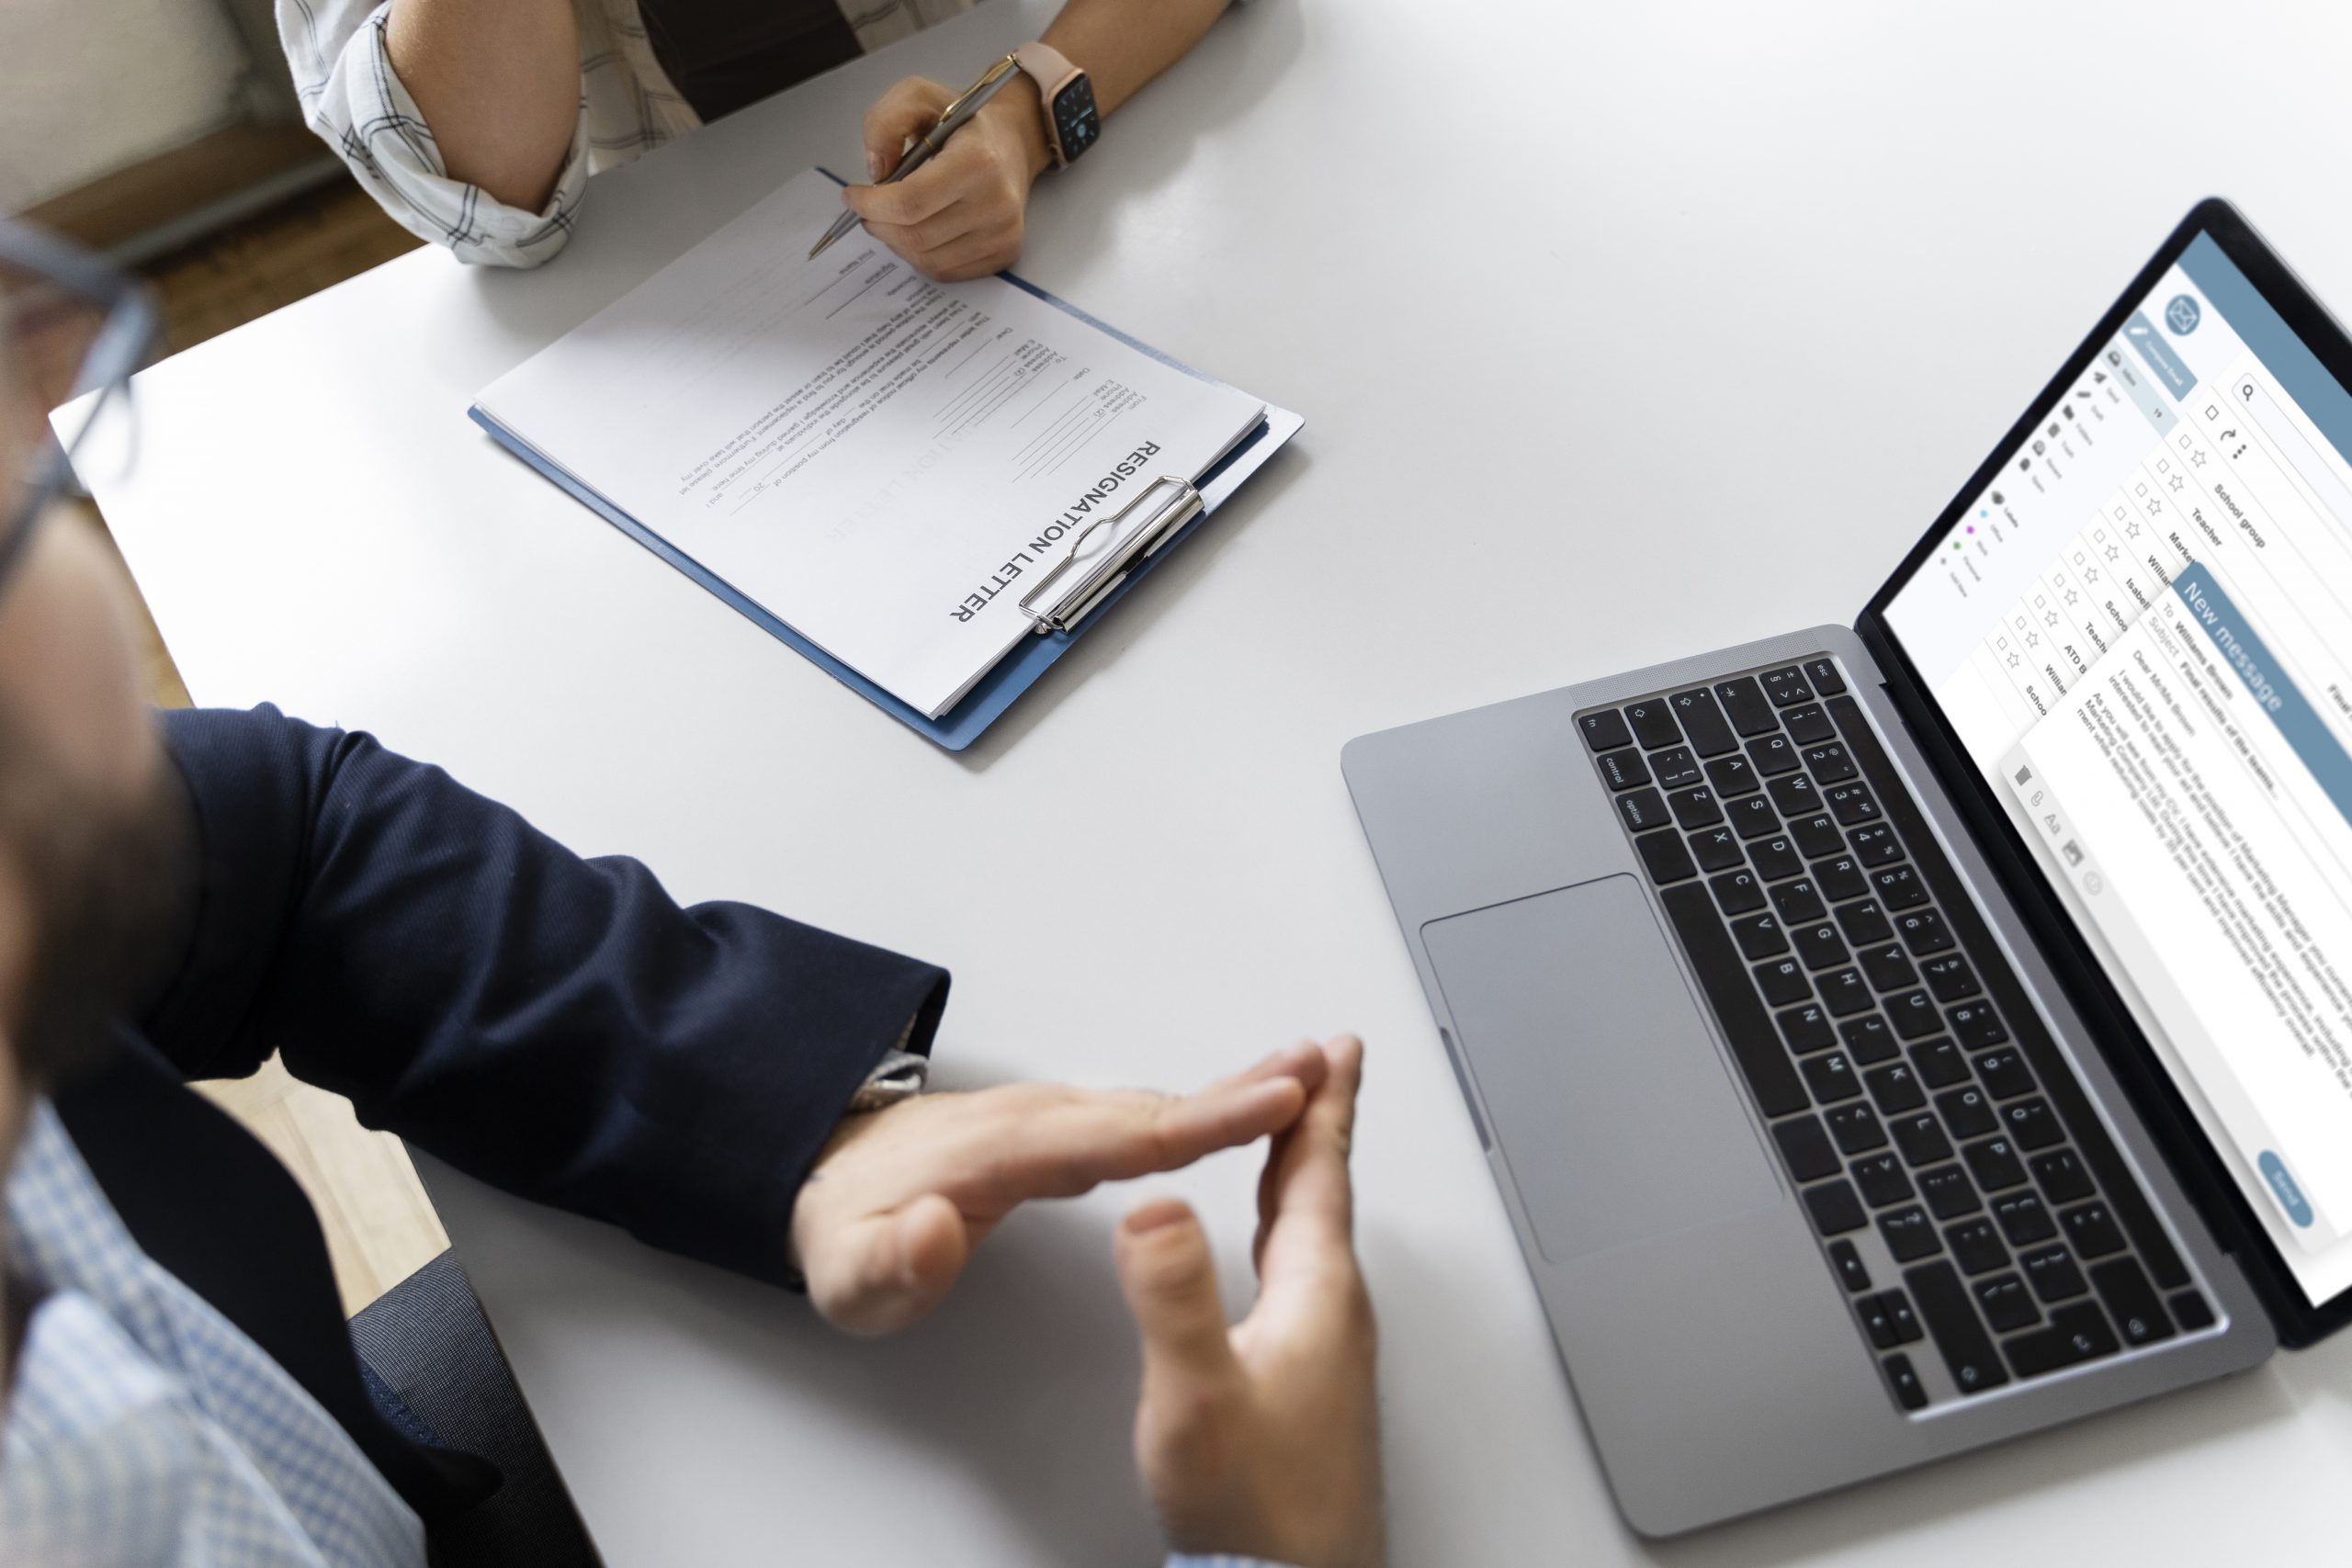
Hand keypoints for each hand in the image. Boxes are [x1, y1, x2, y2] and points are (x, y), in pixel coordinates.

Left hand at [790, 1043, 1325, 1334]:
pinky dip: (1202, 1106)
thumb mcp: (847, 1275)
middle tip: (1327, 1067)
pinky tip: (1243, 1105)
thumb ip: (892, 1265)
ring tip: (1314, 1077)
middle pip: (1157, 1106)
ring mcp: (1050, 1117)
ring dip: (1234, 1091)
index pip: (1120, 1135)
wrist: (817, 1177)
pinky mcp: (1059, 1128)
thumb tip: (934, 1231)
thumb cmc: (843, 1233)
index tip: (1273, 1101)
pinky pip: (1145, 1113)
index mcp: (1004, 1150)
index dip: (1202, 1121)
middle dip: (1245, 1089)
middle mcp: (1038, 1118)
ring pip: (1156, 1103)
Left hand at [842, 75, 1053, 281]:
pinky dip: (919, 255)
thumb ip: (886, 122)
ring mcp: (1003, 234)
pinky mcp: (1005, 254)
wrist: (1012, 144)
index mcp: (978, 161)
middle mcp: (997, 203)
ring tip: (892, 217)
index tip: (853, 196)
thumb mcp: (919, 97)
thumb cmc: (962, 123)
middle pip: (914, 236)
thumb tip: (876, 171)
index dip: (871, 205)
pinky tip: (919, 230)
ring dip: (895, 242)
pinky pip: (944, 271)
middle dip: (878, 224)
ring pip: (926, 259)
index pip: (910, 202)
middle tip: (867, 209)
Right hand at [1115, 1036, 1383, 1567]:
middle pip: (1323, 1197)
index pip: (1319, 1174)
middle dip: (1318, 1125)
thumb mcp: (1198, 1394)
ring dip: (1304, 1179)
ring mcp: (1325, 1357)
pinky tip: (1268, 1257)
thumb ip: (1172, 1296)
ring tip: (1295, 1144)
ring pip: (1314, 1240)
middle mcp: (1332, 1318)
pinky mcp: (1307, 1392)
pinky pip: (1301, 1282)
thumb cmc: (1259, 1516)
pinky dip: (1286, 1236)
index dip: (1322, 1104)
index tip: (1337, 1046)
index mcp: (1316, 1297)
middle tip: (1326, 1067)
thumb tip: (1153, 1203)